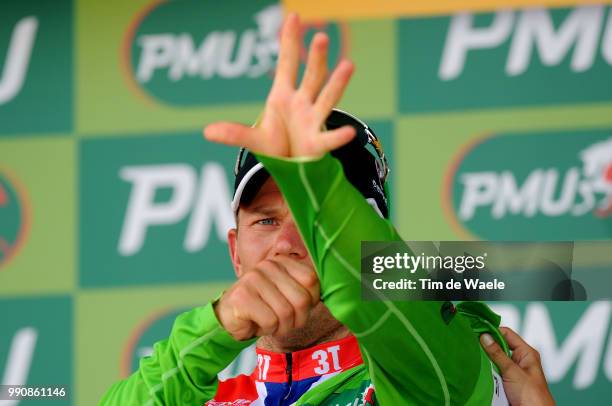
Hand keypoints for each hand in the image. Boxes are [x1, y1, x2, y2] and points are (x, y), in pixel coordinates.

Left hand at [204, 13, 355, 157]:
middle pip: (311, 76)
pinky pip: (328, 140)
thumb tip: (207, 132)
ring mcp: (312, 121)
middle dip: (315, 58)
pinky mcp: (316, 144)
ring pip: (326, 99)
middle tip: (321, 37)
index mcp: (283, 97)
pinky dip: (337, 137)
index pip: (287, 64)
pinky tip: (348, 133)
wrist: (291, 168)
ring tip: (349, 65)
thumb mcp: (254, 139)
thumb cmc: (277, 146)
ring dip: (337, 83)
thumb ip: (234, 133)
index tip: (294, 17)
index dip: (290, 41)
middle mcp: (302, 104)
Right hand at [214, 256, 319, 339]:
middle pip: (302, 299)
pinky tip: (256, 322)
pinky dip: (267, 329)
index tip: (298, 308)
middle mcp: (267, 265)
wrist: (229, 318)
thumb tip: (338, 289)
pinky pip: (270, 321)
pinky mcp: (242, 297)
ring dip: (281, 326)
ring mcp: (253, 279)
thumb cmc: (265, 307)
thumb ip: (306, 289)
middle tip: (284, 322)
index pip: (312, 280)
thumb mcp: (288, 294)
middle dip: (297, 319)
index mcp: (282, 261)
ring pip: (286, 313)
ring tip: (269, 321)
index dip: (310, 301)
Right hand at [480, 327, 554, 405]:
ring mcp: (511, 371)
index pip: (506, 334)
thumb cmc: (532, 396)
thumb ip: (498, 354)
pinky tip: (477, 368)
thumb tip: (485, 336)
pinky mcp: (505, 382)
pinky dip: (485, 371)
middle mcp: (519, 360)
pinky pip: (492, 372)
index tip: (476, 331)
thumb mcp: (513, 372)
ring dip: (485, 361)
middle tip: (471, 344)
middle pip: (498, 346)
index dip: (492, 331)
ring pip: (494, 360)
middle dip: (486, 347)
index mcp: (526, 353)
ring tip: (473, 356)